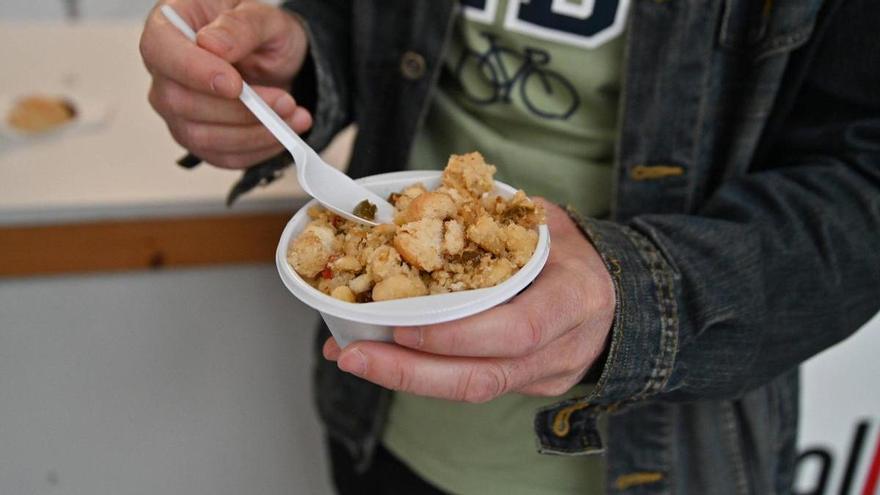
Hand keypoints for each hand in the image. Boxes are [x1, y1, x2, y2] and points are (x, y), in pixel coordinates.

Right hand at [140, 0, 312, 168]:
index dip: (194, 71)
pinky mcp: (198, 138)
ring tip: (293, 116)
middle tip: (284, 102)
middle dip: (239, 110)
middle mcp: (164, 72)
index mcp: (168, 26)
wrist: (275, 58)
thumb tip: (214, 45)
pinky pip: (222, 156)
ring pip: (202, 137)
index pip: (160, 51)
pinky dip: (258, 149)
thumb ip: (241, 25)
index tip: (234, 84)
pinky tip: (283, 132)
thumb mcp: (263, 17)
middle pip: (180, 102)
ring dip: (254, 133)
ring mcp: (177, 110)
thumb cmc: (259, 31)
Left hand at [323, 201, 615, 401]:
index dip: (456, 334)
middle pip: (485, 377)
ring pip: (473, 389)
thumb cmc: (572, 249)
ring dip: (406, 377)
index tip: (400, 324)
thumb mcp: (542, 222)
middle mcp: (563, 348)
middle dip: (411, 371)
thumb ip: (490, 220)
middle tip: (353, 354)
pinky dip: (423, 373)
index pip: (516, 330)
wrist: (614, 291)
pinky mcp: (527, 387)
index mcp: (574, 298)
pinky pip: (472, 384)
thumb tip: (413, 205)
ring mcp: (546, 376)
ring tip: (353, 356)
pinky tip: (381, 357)